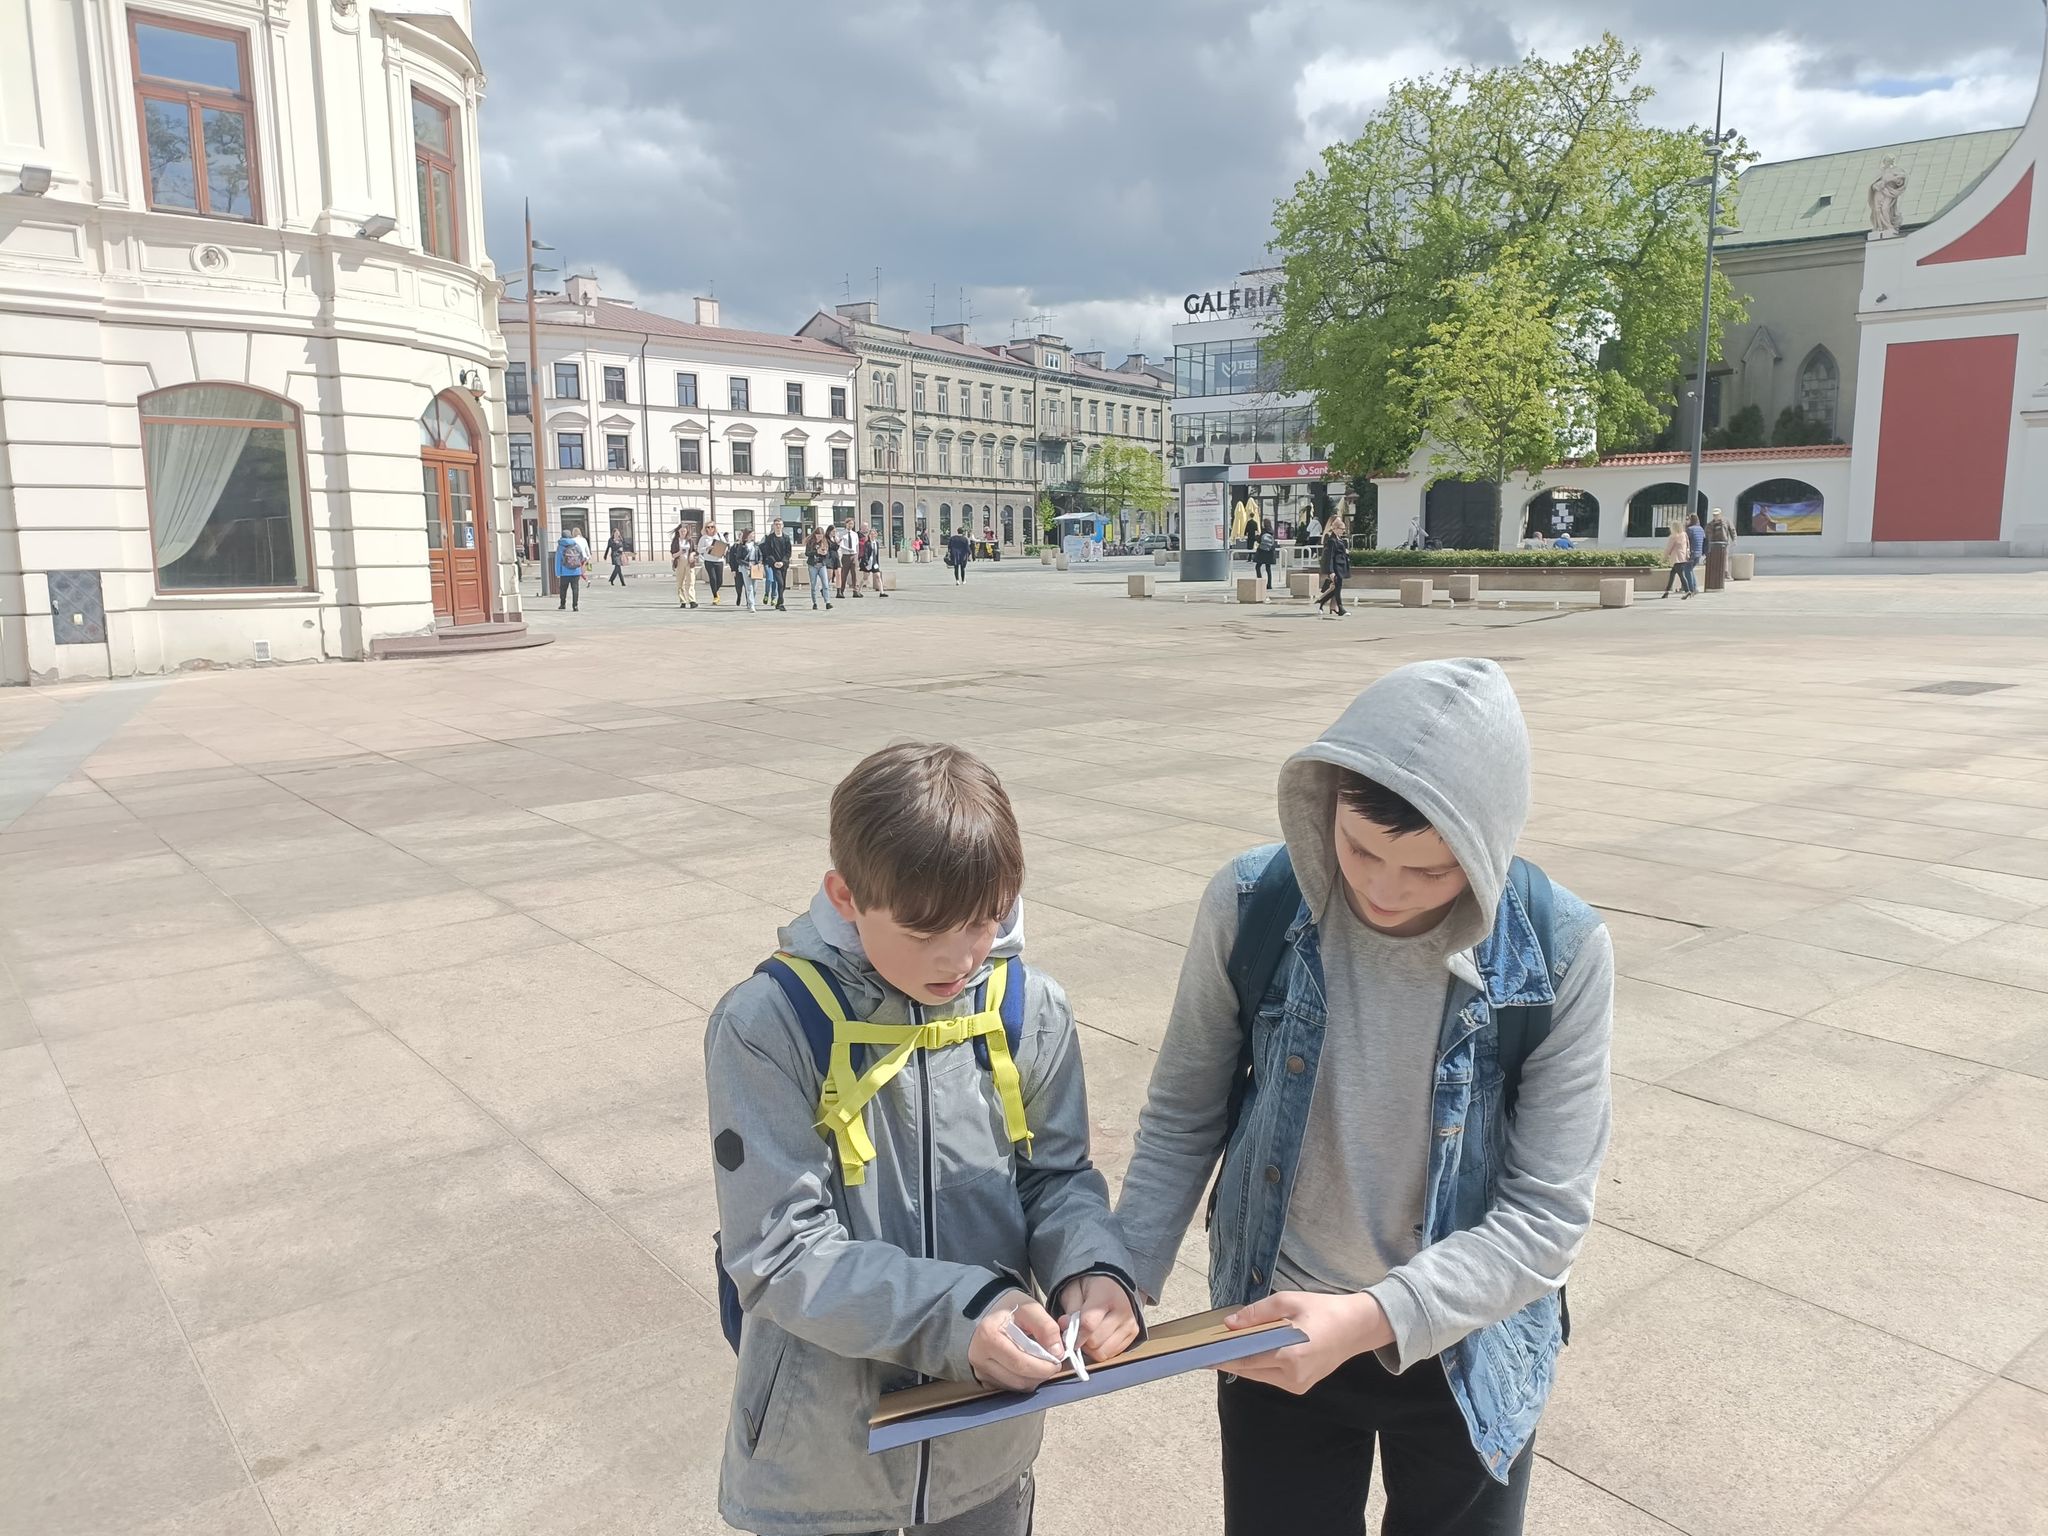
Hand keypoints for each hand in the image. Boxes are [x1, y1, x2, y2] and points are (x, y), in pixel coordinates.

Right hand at [968, 1293, 1065, 1391]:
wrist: (988, 1310)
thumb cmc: (1009, 1308)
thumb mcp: (1029, 1308)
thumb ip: (1046, 1327)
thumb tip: (1057, 1353)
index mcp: (989, 1336)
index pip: (1021, 1363)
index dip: (1044, 1367)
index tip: (1057, 1361)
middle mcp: (979, 1356)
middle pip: (1018, 1379)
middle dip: (1041, 1374)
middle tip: (1052, 1364)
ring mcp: (979, 1369)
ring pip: (1015, 1386)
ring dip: (1033, 1379)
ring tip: (1041, 1364)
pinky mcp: (983, 1377)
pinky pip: (1009, 1387)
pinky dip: (1023, 1381)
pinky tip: (1027, 1368)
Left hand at [1058, 1274, 1140, 1362]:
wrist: (1111, 1282)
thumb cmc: (1090, 1287)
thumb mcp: (1074, 1291)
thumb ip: (1070, 1310)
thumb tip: (1065, 1327)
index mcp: (1107, 1295)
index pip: (1088, 1324)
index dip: (1075, 1334)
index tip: (1067, 1334)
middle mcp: (1123, 1311)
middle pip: (1095, 1341)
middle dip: (1082, 1341)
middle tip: (1077, 1332)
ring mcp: (1130, 1324)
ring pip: (1103, 1352)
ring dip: (1091, 1348)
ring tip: (1087, 1336)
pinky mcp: (1133, 1333)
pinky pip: (1112, 1354)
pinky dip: (1101, 1350)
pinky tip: (1098, 1338)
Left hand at [1221, 1290, 1392, 1395]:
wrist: (1356, 1328)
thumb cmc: (1323, 1310)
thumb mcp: (1288, 1302)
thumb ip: (1257, 1314)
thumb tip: (1229, 1324)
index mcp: (1292, 1356)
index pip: (1247, 1360)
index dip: (1223, 1357)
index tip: (1202, 1353)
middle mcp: (1294, 1377)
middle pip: (1250, 1371)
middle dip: (1230, 1359)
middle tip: (1208, 1348)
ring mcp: (1298, 1385)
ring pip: (1260, 1375)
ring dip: (1244, 1362)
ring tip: (1226, 1347)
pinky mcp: (1301, 1387)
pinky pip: (1271, 1377)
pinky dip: (1259, 1365)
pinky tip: (1250, 1351)